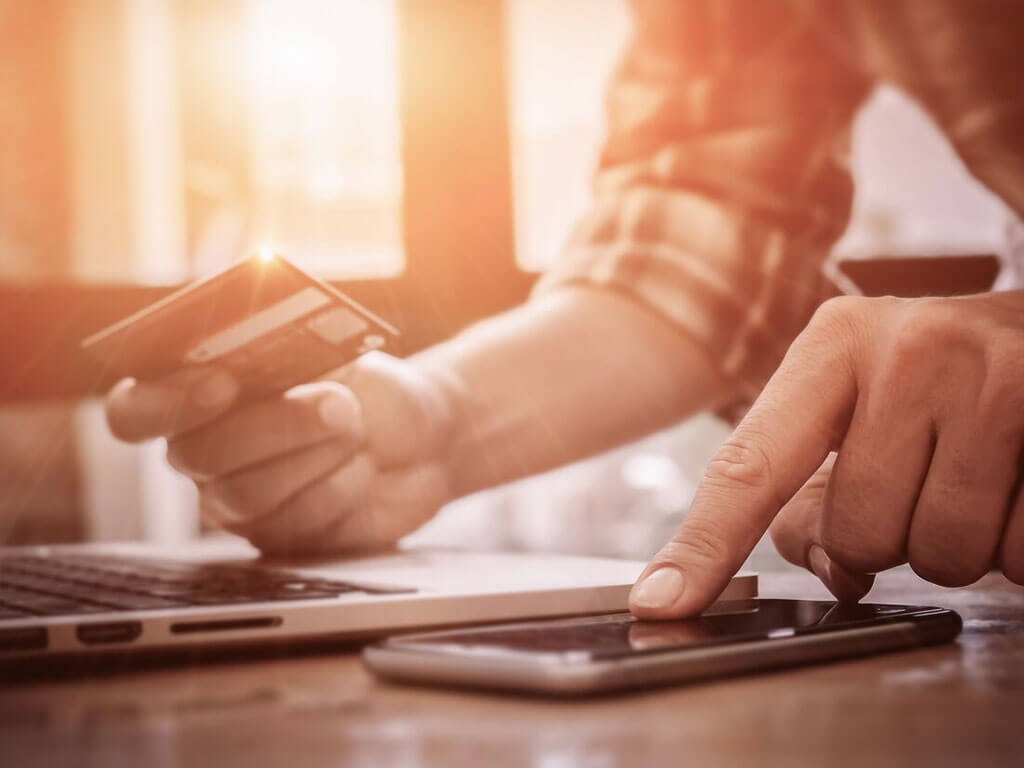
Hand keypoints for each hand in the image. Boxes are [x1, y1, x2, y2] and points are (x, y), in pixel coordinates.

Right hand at [105, 352, 458, 554]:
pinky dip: (341, 488)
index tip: (223, 384)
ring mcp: (238, 502)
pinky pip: (294, 523)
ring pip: (249, 494)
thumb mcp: (337, 356)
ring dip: (316, 455)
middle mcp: (205, 454)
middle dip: (278, 426)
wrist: (426, 437)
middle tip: (339, 405)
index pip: (134, 411)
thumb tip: (266, 359)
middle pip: (200, 456)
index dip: (165, 403)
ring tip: (358, 433)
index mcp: (200, 395)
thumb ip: (294, 357)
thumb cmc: (372, 389)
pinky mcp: (280, 538)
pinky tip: (362, 469)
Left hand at [630, 292, 1023, 616]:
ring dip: (956, 545)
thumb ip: (817, 479)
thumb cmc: (946, 375)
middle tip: (923, 483)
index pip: (752, 466)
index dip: (704, 546)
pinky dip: (1015, 546)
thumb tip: (823, 564)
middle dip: (889, 537)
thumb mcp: (865, 397)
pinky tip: (1017, 484)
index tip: (660, 601)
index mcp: (836, 343)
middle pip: (858, 535)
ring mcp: (995, 382)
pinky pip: (1017, 557)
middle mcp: (909, 351)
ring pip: (939, 557)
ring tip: (975, 478)